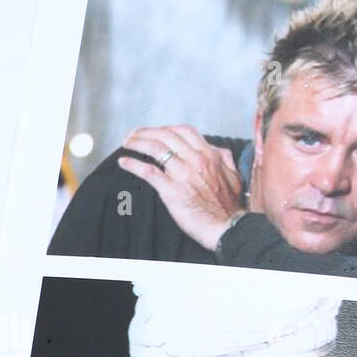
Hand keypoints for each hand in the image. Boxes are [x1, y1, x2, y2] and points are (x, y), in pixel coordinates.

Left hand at [117, 125, 245, 249]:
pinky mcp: (172, 190)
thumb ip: (223, 159)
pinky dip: (134, 165)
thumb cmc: (229, 206)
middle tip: (133, 135)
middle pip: (165, 135)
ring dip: (137, 142)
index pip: (182, 131)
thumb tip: (216, 150)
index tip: (153, 131)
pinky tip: (124, 162)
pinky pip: (149, 172)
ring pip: (156, 148)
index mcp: (209, 155)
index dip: (164, 128)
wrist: (228, 227)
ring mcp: (183, 174)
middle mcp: (196, 160)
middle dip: (146, 132)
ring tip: (126, 143)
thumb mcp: (233, 175)